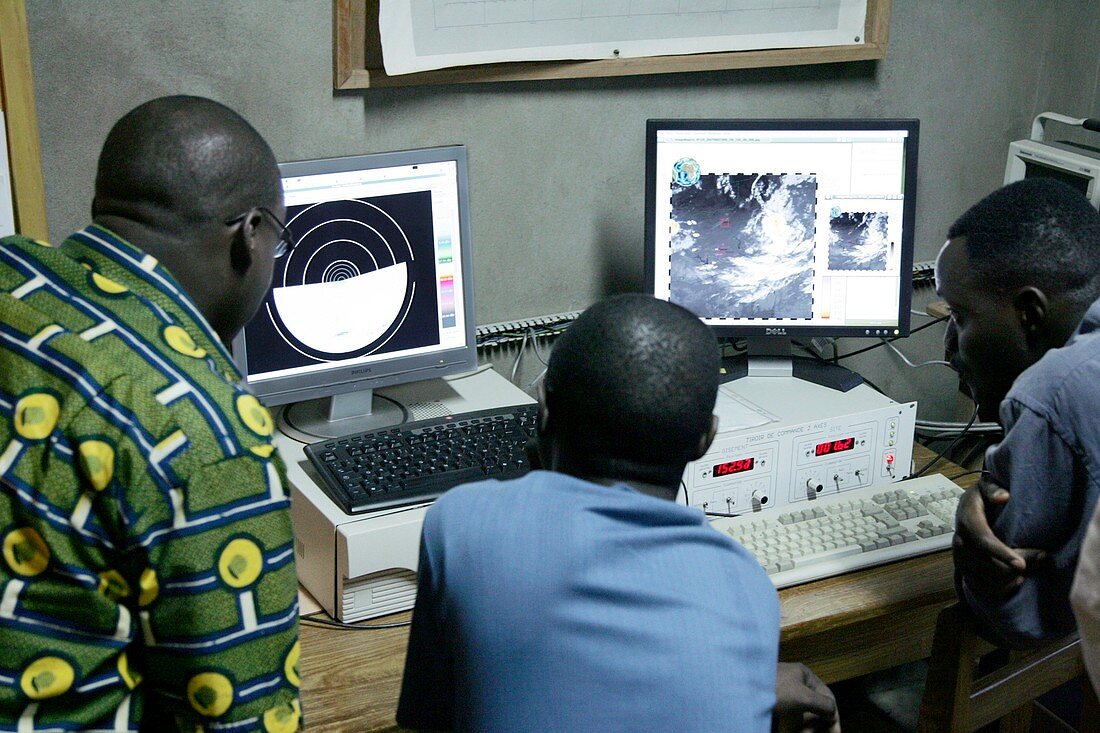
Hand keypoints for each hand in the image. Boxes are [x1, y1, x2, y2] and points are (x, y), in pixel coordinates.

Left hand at [773, 662, 839, 732]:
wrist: (739, 688)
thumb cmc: (773, 689)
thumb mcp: (802, 696)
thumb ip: (821, 704)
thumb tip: (832, 712)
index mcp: (804, 675)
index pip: (827, 696)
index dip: (833, 715)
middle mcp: (795, 681)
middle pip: (814, 706)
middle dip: (817, 724)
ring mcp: (783, 691)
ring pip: (801, 713)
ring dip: (805, 727)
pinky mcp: (772, 701)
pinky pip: (788, 715)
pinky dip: (793, 726)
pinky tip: (790, 731)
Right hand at [953, 476, 1044, 598]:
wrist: (968, 511)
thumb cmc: (983, 499)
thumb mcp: (986, 486)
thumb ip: (993, 489)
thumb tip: (1003, 497)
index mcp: (966, 521)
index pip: (982, 541)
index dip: (1001, 554)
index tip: (1022, 564)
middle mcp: (960, 542)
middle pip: (989, 564)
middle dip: (1018, 565)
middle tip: (1041, 556)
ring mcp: (960, 559)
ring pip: (989, 578)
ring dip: (1013, 576)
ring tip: (1032, 566)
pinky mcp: (964, 571)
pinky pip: (984, 588)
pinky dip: (1003, 588)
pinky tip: (1017, 580)